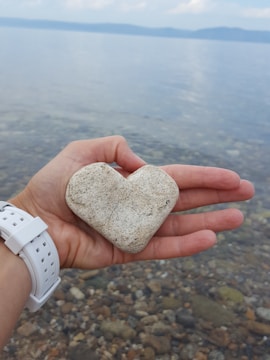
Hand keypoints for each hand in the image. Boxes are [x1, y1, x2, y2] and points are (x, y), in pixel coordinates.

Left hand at [10, 136, 253, 268]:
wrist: (37, 220)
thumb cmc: (55, 186)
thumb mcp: (81, 152)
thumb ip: (113, 147)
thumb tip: (142, 163)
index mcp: (132, 181)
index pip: (176, 178)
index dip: (204, 176)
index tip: (231, 177)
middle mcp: (139, 205)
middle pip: (185, 200)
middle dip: (216, 196)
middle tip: (246, 194)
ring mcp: (136, 229)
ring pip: (180, 226)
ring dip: (210, 222)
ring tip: (238, 218)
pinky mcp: (127, 251)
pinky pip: (160, 248)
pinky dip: (185, 245)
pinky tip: (209, 238)